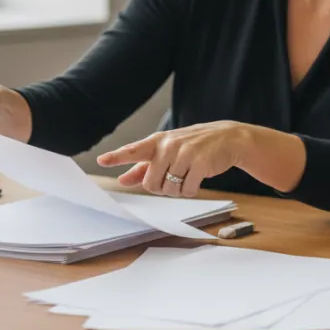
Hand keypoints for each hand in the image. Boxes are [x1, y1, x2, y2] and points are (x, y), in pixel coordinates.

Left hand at [96, 121, 254, 197]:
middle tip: (173, 178)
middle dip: (161, 188)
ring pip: (170, 189)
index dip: (117, 156)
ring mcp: (185, 154)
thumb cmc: (194, 146)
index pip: (134, 150)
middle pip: (151, 183)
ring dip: (178, 190)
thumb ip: (143, 167)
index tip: (102, 160)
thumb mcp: (168, 152)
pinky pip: (187, 190)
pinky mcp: (200, 163)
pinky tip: (197, 178)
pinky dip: (191, 190)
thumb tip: (122, 180)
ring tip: (187, 175)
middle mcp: (169, 146)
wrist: (228, 138)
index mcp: (157, 142)